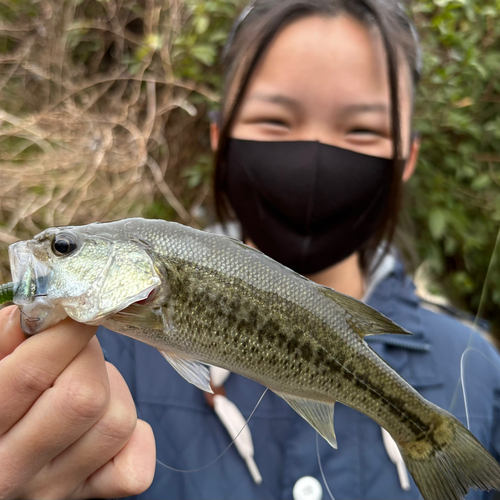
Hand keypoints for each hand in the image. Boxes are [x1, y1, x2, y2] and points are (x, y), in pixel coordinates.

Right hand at [0, 306, 155, 498]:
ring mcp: (53, 490)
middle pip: (86, 398)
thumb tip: (43, 311)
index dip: (68, 331)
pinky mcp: (86, 496)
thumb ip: (4, 341)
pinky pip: (133, 468)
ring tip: (84, 383)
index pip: (35, 373)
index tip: (78, 309)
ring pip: (118, 423)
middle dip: (89, 357)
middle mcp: (13, 470)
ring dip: (112, 390)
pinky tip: (102, 422)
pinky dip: (133, 438)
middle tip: (75, 349)